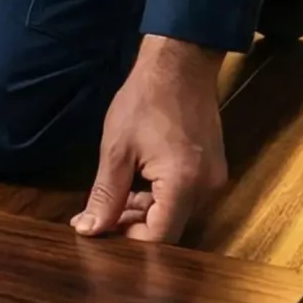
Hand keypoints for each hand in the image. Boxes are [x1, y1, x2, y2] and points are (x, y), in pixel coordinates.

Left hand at [73, 35, 229, 243]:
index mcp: (184, 184)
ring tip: (115, 198)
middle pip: (169, 228)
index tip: (100, 232)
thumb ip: (106, 195)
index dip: (127, 239)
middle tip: (100, 215)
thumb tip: (90, 229)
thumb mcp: (116, 150)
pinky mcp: (212, 168)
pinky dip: (160, 198)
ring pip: (176, 213)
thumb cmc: (146, 99)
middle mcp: (206, 187)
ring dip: (146, 212)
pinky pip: (185, 196)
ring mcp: (213, 178)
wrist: (180, 63)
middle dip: (133, 226)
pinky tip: (137, 186)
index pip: (158, 237)